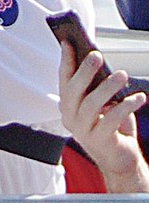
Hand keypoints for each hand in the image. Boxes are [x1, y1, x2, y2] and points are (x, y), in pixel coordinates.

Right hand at [59, 40, 147, 186]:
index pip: (63, 79)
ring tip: (122, 75)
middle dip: (84, 71)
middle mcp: (70, 118)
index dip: (66, 61)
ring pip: (91, 105)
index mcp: (68, 105)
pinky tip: (138, 97)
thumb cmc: (110, 126)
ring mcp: (83, 131)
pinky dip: (126, 106)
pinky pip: (112, 120)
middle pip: (74, 91)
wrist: (119, 159)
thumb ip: (96, 86)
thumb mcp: (102, 102)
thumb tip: (99, 60)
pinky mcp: (100, 141)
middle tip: (96, 56)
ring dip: (107, 87)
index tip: (68, 42)